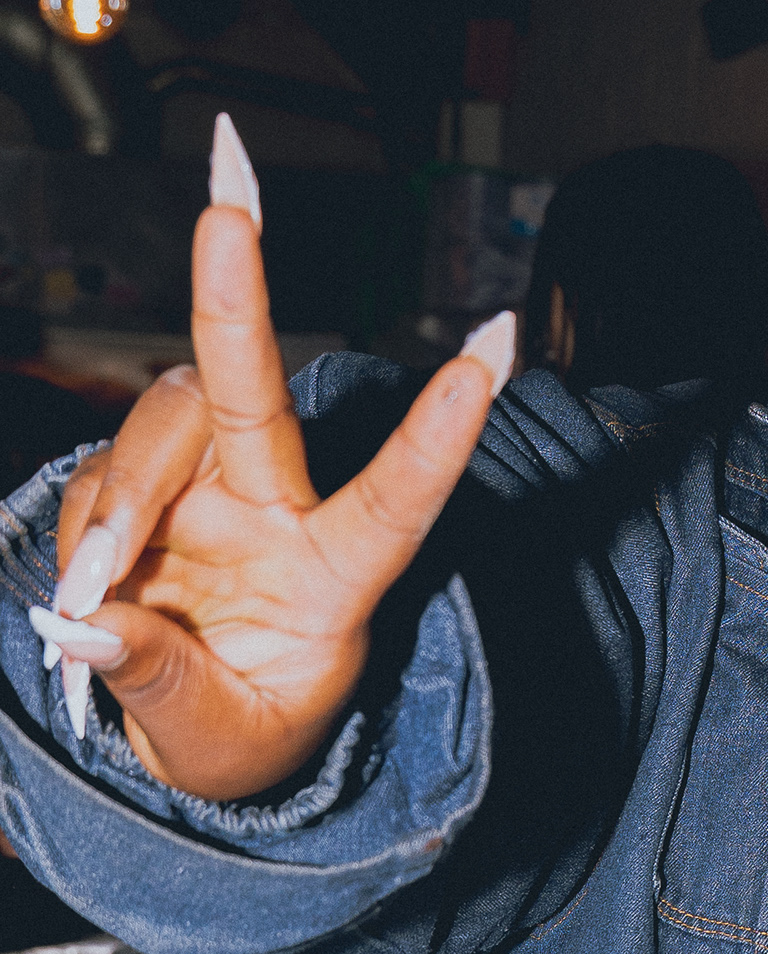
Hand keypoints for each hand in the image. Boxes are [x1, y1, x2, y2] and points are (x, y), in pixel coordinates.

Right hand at [32, 157, 513, 801]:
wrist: (189, 730)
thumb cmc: (241, 733)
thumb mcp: (219, 742)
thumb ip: (161, 686)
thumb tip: (85, 627)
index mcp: (339, 574)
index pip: (399, 499)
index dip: (441, 431)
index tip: (496, 348)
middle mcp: (280, 509)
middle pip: (258, 394)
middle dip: (238, 298)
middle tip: (226, 210)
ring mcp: (209, 490)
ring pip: (160, 425)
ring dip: (122, 492)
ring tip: (102, 584)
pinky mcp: (146, 490)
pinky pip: (99, 479)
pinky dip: (85, 527)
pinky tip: (92, 588)